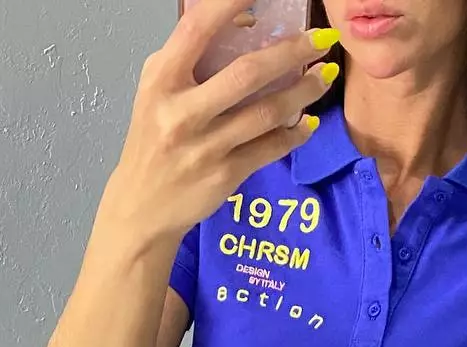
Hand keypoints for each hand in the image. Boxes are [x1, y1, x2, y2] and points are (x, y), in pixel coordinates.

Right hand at [103, 0, 339, 245]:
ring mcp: (205, 147)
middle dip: (292, 51)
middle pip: (247, 73)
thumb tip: (248, 24)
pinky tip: (308, 122)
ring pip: (267, 112)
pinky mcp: (225, 175)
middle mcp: (182, 112)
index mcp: (162, 80)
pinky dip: (295, 133)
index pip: (199, 28)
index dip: (232, 3)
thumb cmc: (154, 139)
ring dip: (304, 92)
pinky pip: (270, 148)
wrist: (142, 206)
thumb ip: (191, 58)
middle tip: (321, 39)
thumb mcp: (158, 90)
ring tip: (324, 77)